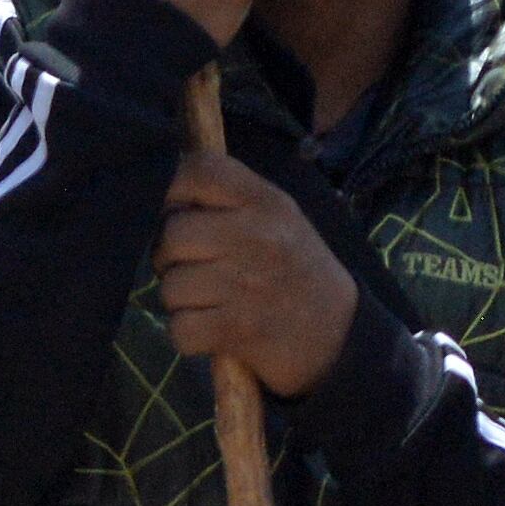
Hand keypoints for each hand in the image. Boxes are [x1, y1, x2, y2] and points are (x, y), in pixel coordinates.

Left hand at [157, 150, 355, 397]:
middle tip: (188, 268)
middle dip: (168, 257)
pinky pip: (180, 328)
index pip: (200, 170)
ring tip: (207, 301)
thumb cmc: (295, 270)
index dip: (171, 189)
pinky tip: (210, 329)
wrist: (340, 332)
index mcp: (265, 202)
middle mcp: (257, 236)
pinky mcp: (239, 329)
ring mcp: (246, 284)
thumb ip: (229, 199)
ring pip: (171, 286)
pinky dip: (187, 335)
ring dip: (179, 301)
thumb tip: (163, 195)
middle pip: (173, 234)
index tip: (175, 212)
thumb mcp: (279, 218)